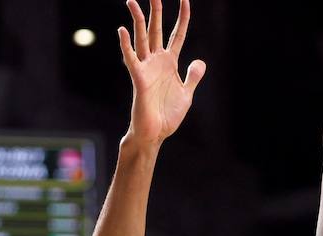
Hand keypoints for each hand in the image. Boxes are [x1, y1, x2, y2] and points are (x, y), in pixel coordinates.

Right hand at [119, 0, 204, 143]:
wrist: (155, 134)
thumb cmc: (167, 116)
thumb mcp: (187, 94)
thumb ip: (192, 76)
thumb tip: (200, 61)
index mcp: (170, 63)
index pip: (177, 34)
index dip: (183, 17)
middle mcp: (157, 61)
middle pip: (156, 30)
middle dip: (156, 11)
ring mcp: (146, 68)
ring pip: (141, 38)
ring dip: (138, 20)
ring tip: (133, 1)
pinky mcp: (138, 78)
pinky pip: (131, 58)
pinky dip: (126, 45)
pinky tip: (122, 30)